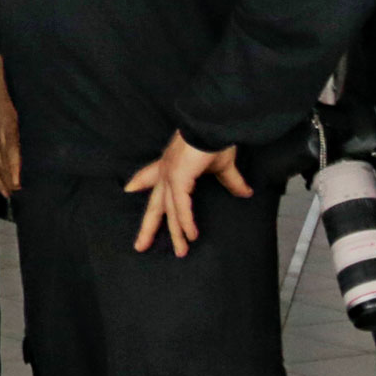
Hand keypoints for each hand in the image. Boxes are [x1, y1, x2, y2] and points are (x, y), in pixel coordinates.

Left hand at [124, 133, 249, 256]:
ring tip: (181, 252)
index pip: (150, 174)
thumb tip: (246, 193)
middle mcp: (166, 170)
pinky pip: (180, 206)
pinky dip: (185, 221)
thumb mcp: (222, 165)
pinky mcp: (178, 178)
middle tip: (140, 246)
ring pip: (169, 211)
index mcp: (172, 164)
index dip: (140, 181)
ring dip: (176, 233)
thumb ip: (230, 181)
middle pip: (154, 204)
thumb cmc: (216, 139)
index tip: (129, 189)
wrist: (215, 124)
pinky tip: (190, 235)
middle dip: (148, 226)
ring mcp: (170, 175)